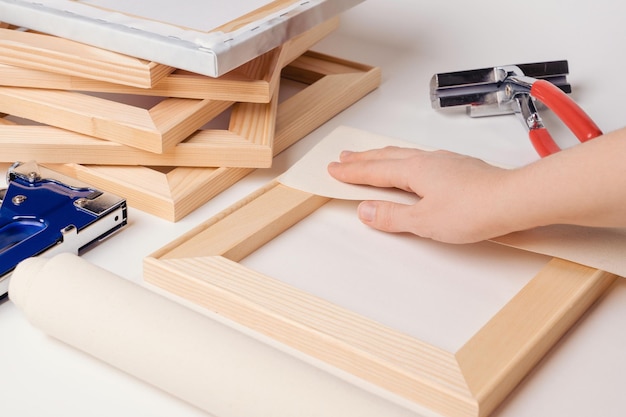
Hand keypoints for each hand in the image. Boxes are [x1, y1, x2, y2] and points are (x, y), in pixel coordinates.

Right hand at [327, 146, 515, 242]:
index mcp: (413, 170)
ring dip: (383, 156)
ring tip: (371, 157)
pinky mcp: (459, 167)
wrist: (513, 200)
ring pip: (404, 155)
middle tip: (344, 157)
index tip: (334, 169)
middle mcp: (427, 160)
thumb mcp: (424, 221)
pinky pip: (421, 158)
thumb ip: (392, 215)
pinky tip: (411, 164)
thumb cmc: (473, 210)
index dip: (352, 172)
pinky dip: (405, 160)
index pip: (374, 171)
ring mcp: (444, 161)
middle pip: (386, 157)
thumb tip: (365, 210)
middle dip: (363, 158)